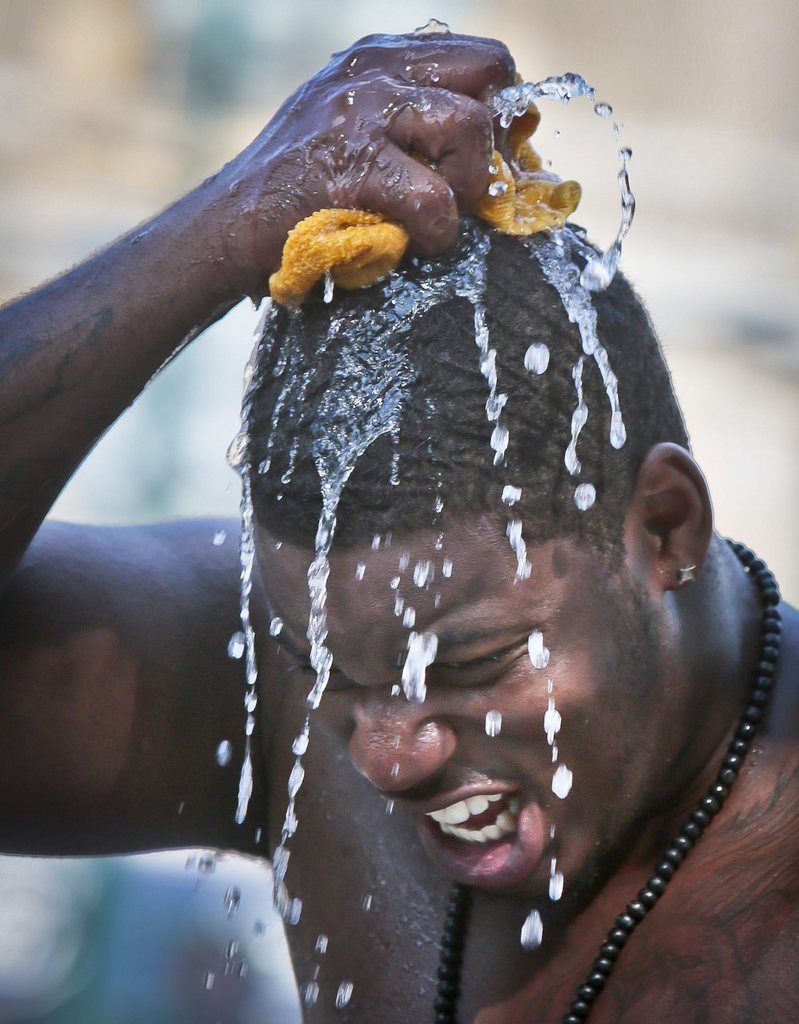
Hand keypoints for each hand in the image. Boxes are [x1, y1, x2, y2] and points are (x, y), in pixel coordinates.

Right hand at [210, 31, 515, 298]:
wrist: (229, 225)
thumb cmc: (302, 190)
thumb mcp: (359, 130)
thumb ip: (423, 121)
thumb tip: (512, 140)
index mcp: (381, 57)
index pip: (483, 60)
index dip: (504, 112)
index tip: (494, 160)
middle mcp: (374, 70)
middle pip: (490, 75)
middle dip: (492, 141)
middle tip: (467, 190)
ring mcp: (362, 113)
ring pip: (470, 129)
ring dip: (464, 189)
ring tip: (432, 218)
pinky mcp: (351, 168)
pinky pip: (435, 201)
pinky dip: (436, 233)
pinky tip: (410, 242)